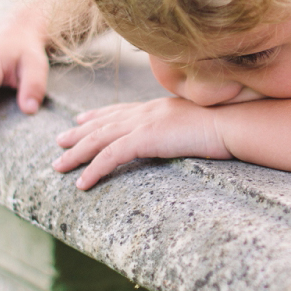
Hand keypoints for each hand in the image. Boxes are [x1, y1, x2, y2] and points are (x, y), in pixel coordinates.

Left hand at [53, 97, 232, 189]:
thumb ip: (183, 126)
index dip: (99, 114)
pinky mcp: (145, 138)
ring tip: (59, 167)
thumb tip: (185, 134)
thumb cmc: (226, 125)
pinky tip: (82, 183)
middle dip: (79, 132)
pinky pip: (110, 156)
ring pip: (99, 139)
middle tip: (59, 141)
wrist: (232, 122)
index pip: (122, 110)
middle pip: (104, 122)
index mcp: (159, 106)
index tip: (82, 119)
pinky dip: (93, 170)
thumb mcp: (200, 122)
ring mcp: (144, 123)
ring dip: (76, 153)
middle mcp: (147, 111)